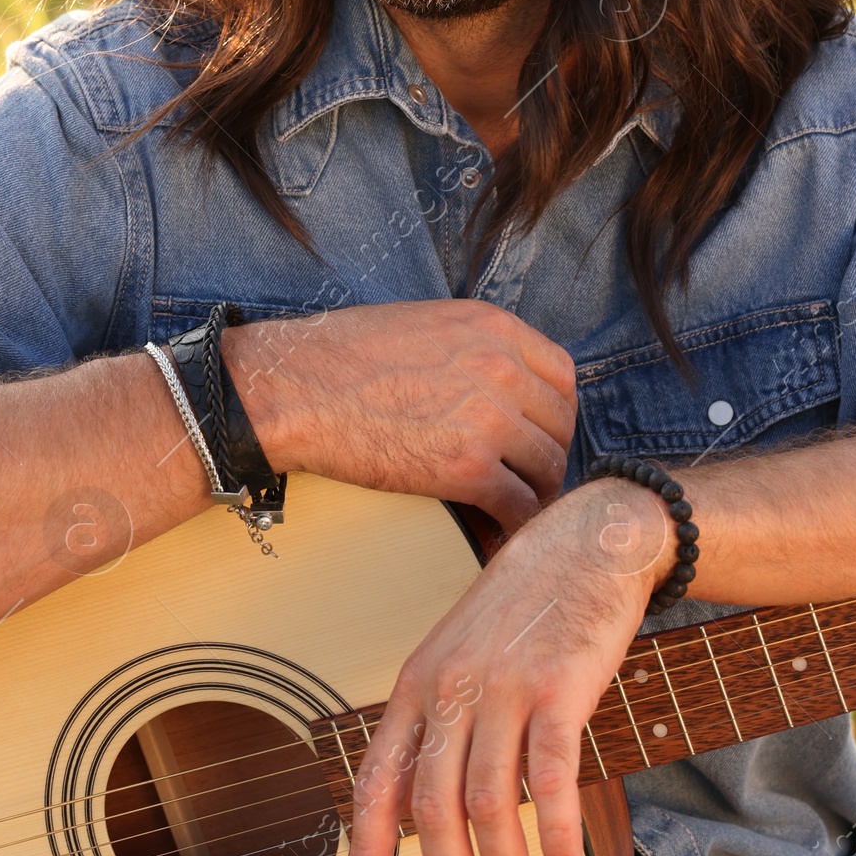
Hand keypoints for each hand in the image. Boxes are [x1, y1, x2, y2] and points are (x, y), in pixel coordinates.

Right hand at [222, 299, 575, 535]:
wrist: (294, 390)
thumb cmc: (341, 356)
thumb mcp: (424, 324)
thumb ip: (473, 347)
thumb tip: (498, 383)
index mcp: (492, 327)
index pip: (562, 374)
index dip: (554, 411)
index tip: (540, 432)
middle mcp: (501, 368)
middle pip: (560, 423)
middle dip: (547, 454)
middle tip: (528, 477)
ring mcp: (488, 419)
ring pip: (545, 467)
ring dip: (534, 492)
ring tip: (514, 507)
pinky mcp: (467, 468)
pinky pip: (517, 506)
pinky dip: (513, 524)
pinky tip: (497, 531)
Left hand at [347, 478, 673, 855]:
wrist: (586, 542)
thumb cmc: (525, 605)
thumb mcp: (458, 652)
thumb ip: (441, 717)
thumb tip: (432, 800)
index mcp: (416, 685)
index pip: (376, 781)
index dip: (370, 850)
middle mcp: (450, 689)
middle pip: (432, 807)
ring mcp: (504, 688)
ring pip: (490, 802)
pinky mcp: (560, 688)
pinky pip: (552, 776)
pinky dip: (556, 831)